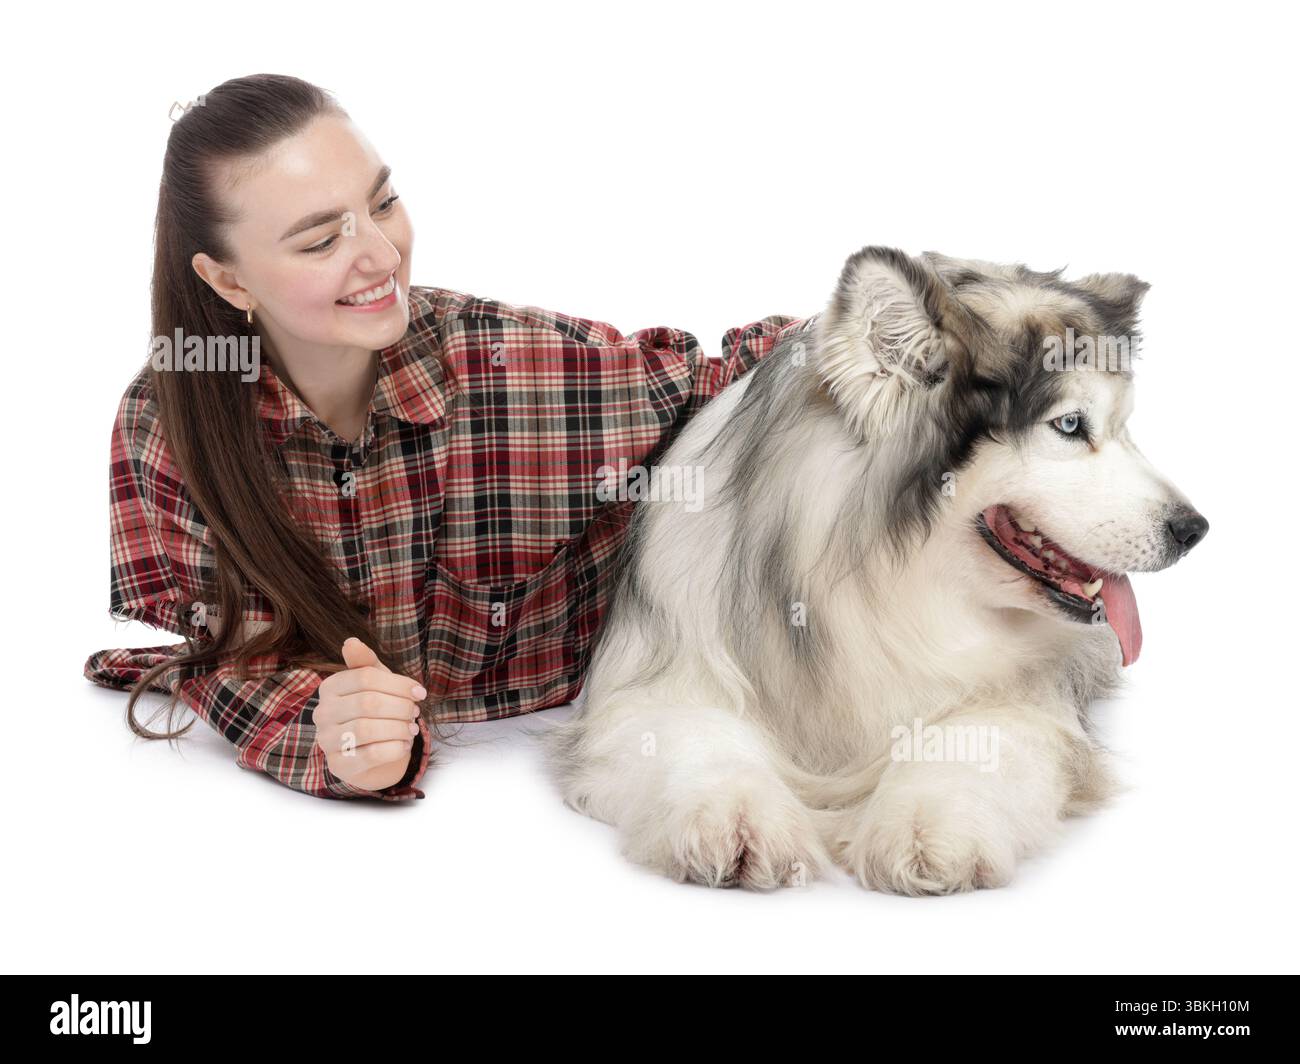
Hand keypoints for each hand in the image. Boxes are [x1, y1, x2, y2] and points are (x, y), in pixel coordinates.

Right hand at [315, 637, 425, 791]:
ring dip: (398, 728)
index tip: (420, 693)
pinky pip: (371, 754)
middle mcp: (322, 712)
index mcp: (330, 687)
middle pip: (368, 702)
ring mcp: (327, 740)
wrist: (371, 755)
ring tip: (412, 729)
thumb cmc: (375, 712)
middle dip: (400, 707)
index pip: (366, 677)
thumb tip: (351, 642)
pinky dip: (395, 748)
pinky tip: (404, 745)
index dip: (399, 684)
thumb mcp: (376, 684)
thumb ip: (367, 663)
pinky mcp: (339, 764)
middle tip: (415, 713)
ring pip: (367, 729)